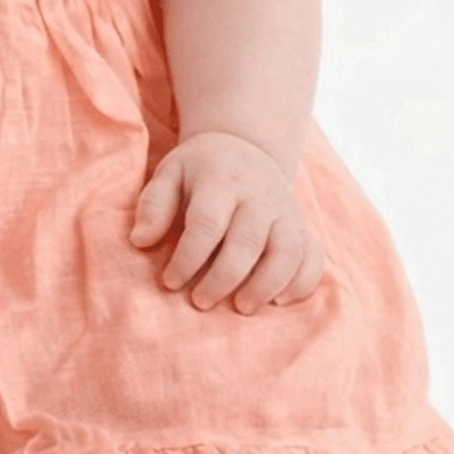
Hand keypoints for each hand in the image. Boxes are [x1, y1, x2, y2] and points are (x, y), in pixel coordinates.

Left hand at [130, 131, 323, 312]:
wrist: (244, 146)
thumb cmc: (199, 170)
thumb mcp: (170, 173)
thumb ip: (153, 205)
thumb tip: (140, 241)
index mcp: (220, 182)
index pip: (207, 224)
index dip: (188, 259)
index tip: (170, 282)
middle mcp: (259, 196)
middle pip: (246, 244)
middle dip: (222, 279)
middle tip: (200, 302)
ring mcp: (285, 211)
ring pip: (286, 253)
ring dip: (265, 286)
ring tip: (241, 307)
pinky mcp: (302, 226)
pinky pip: (313, 258)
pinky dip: (301, 283)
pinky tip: (278, 302)